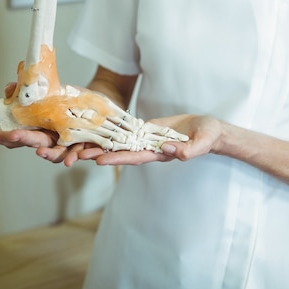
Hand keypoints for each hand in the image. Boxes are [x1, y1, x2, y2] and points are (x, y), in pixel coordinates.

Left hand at [80, 114, 223, 165]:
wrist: (209, 130)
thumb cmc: (208, 137)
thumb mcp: (202, 143)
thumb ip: (188, 150)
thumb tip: (169, 151)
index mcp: (161, 154)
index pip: (135, 158)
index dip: (117, 159)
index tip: (99, 161)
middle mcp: (150, 148)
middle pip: (122, 151)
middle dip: (102, 153)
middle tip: (78, 154)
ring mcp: (148, 139)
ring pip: (122, 141)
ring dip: (104, 142)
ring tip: (82, 141)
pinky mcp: (149, 129)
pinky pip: (130, 130)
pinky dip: (116, 129)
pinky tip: (101, 126)